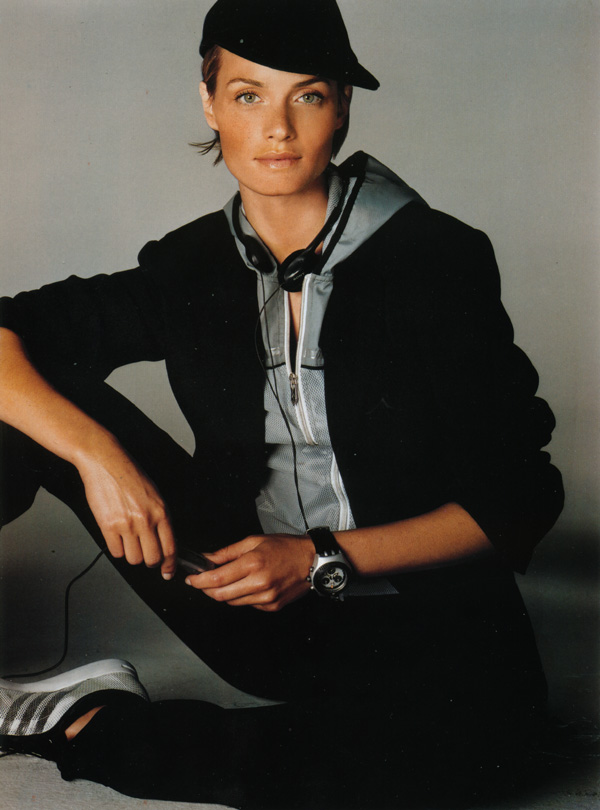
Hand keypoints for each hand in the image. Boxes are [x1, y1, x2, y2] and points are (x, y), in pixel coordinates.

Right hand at [77, 446, 176, 579]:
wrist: (106, 461)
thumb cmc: (130, 475)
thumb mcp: (155, 495)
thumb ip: (160, 518)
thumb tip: (163, 541)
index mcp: (161, 512)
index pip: (170, 548)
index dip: (170, 565)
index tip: (168, 572)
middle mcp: (146, 520)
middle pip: (152, 559)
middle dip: (150, 562)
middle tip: (146, 556)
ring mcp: (127, 524)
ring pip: (133, 559)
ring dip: (131, 555)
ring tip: (129, 542)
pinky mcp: (108, 526)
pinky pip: (115, 552)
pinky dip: (117, 549)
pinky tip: (117, 537)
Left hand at [186, 534, 314, 611]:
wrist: (312, 561)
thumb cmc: (286, 547)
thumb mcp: (254, 541)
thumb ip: (228, 552)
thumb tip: (207, 559)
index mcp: (253, 563)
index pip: (216, 579)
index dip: (199, 581)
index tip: (191, 579)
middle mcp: (259, 583)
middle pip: (220, 595)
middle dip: (207, 590)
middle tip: (202, 582)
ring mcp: (266, 597)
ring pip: (232, 602)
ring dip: (224, 593)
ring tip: (229, 580)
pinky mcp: (271, 606)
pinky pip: (248, 604)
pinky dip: (242, 596)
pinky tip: (248, 585)